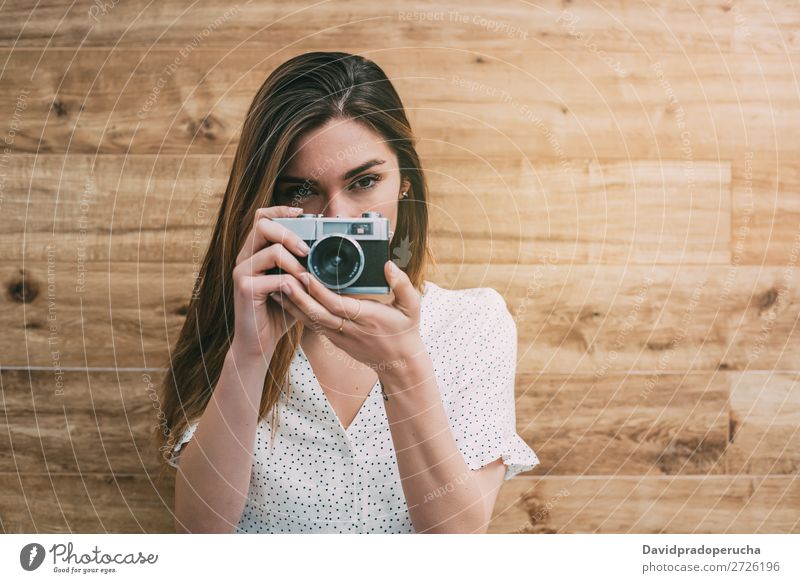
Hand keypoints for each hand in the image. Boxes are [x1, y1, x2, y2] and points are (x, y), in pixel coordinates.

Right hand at [230, 205, 309, 358]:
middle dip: (290, 233)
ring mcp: (242, 272)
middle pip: (262, 224)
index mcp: (255, 252)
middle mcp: (245, 258)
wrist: (259, 342)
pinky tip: (297, 293)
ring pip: (272, 250)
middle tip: (307, 250)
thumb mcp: (294, 284)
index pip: (262, 217)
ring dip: (296, 263)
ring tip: (306, 277)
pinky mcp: (245, 289)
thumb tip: (328, 248)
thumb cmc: (279, 312)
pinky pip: (273, 278)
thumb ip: (303, 265)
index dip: (280, 210)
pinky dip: (291, 284)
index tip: (302, 213)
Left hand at [269, 260, 423, 369]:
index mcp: (367, 318)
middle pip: (317, 313)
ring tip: (276, 286)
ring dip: (292, 304)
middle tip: (282, 279)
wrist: (399, 363)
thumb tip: (388, 264)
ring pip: (310, 320)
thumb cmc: (406, 332)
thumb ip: (402, 284)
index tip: (305, 275)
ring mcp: (339, 336)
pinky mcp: (334, 339)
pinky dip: (298, 312)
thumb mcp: (412, 307)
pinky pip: (312, 325)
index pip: (338, 305)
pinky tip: (286, 299)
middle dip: (298, 297)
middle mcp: (350, 329)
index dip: (319, 292)